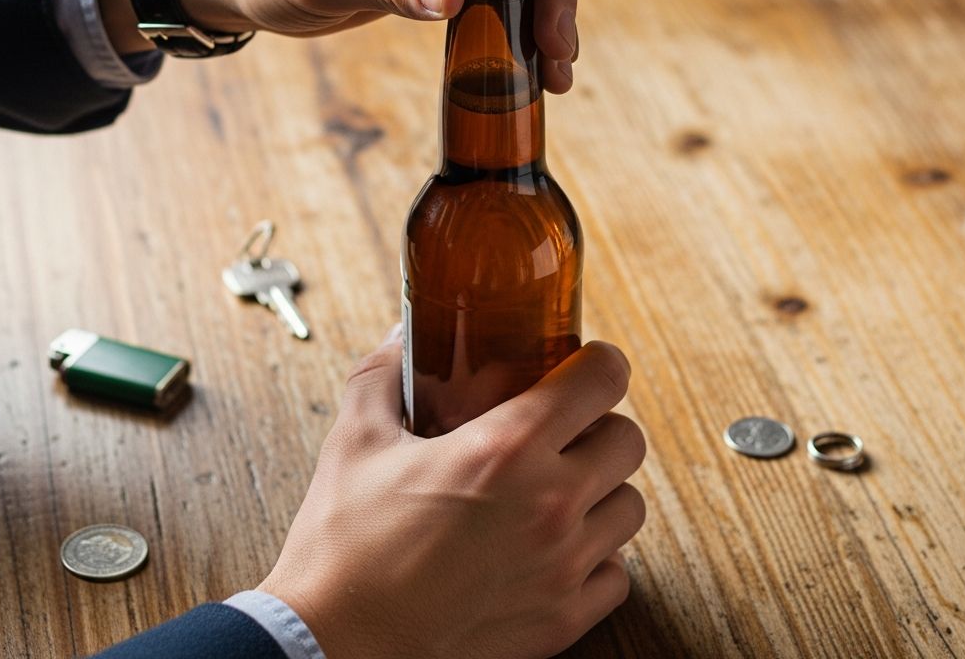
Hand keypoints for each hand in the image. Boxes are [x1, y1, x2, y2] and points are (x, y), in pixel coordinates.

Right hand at [258, 329, 646, 658]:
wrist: (334, 647)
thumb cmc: (345, 545)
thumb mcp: (356, 440)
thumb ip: (383, 374)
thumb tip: (401, 337)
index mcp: (506, 449)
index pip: (602, 381)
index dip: (600, 362)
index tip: (586, 362)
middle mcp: (550, 505)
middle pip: (628, 440)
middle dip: (599, 424)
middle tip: (561, 429)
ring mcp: (562, 568)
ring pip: (630, 506)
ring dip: (601, 489)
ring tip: (556, 488)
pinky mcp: (561, 622)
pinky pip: (617, 574)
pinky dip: (596, 555)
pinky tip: (552, 546)